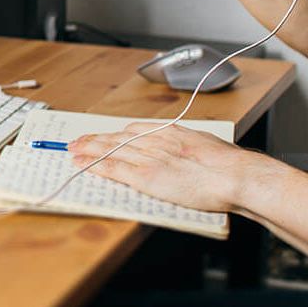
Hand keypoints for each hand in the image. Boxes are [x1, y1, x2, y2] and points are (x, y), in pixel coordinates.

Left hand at [68, 122, 254, 212]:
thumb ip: (188, 144)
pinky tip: (82, 164)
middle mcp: (154, 140)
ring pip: (110, 150)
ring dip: (89, 150)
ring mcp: (148, 157)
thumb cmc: (227, 164)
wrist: (234, 175)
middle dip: (95, 139)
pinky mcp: (145, 176)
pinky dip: (95, 166)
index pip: (133, 130)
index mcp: (169, 131)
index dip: (115, 134)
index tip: (105, 135)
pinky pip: (114, 169)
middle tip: (77, 140)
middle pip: (116, 137)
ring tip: (73, 150)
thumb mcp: (204, 143)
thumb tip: (188, 148)